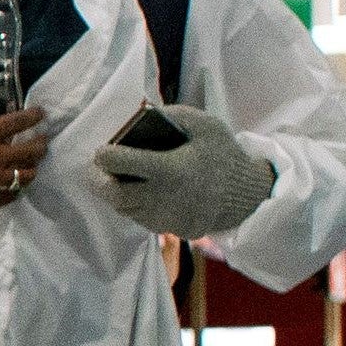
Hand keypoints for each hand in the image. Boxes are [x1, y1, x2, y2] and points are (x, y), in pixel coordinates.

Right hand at [0, 78, 49, 207]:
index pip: (18, 122)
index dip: (34, 117)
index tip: (41, 114)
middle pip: (29, 152)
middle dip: (40, 145)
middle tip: (41, 142)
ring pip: (22, 177)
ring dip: (31, 170)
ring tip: (31, 166)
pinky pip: (3, 198)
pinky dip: (12, 194)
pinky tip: (14, 190)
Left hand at [93, 103, 276, 240]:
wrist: (248, 195)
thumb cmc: (223, 155)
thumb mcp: (206, 126)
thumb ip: (173, 116)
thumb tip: (141, 116)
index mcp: (170, 169)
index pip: (120, 164)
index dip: (105, 155)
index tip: (102, 151)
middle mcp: (163, 198)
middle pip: (113, 194)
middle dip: (98, 180)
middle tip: (97, 169)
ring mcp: (165, 218)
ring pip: (124, 208)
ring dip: (114, 193)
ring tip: (115, 178)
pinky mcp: (168, 229)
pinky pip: (140, 218)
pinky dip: (132, 205)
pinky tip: (137, 191)